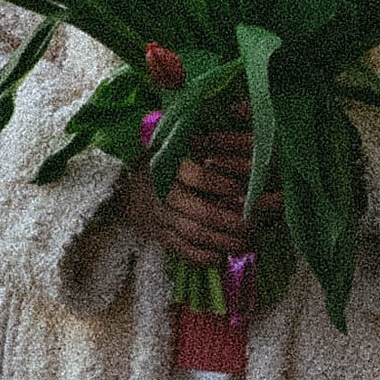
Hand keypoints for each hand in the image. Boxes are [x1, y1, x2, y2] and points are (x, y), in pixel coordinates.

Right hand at [120, 123, 281, 271]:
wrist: (122, 184)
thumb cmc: (160, 159)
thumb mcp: (174, 142)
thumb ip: (202, 140)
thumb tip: (238, 122)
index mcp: (167, 165)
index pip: (198, 176)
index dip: (224, 184)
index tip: (245, 189)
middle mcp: (162, 193)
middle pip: (201, 212)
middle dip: (233, 222)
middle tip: (256, 225)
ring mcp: (159, 217)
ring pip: (194, 235)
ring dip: (224, 242)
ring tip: (248, 243)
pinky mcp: (158, 235)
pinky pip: (181, 250)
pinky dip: (203, 257)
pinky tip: (222, 258)